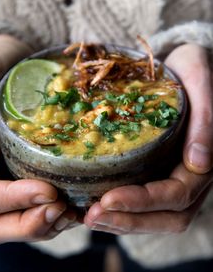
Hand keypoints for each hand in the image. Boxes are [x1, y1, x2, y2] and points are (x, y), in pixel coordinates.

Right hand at [0, 35, 76, 243]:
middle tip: (61, 208)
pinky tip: (76, 207)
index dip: (12, 201)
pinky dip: (57, 217)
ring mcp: (9, 183)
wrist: (14, 64)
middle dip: (30, 223)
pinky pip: (38, 211)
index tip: (47, 191)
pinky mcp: (29, 179)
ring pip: (20, 224)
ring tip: (73, 212)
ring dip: (47, 225)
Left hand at [84, 44, 212, 233]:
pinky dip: (121, 211)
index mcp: (204, 159)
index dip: (144, 202)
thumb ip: (206, 117)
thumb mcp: (199, 79)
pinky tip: (97, 206)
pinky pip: (144, 203)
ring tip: (89, 217)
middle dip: (128, 220)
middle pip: (166, 215)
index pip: (177, 194)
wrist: (179, 67)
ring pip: (155, 216)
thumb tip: (199, 162)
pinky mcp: (158, 171)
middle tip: (91, 216)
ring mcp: (175, 176)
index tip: (108, 199)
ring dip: (122, 222)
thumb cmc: (190, 70)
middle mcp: (192, 176)